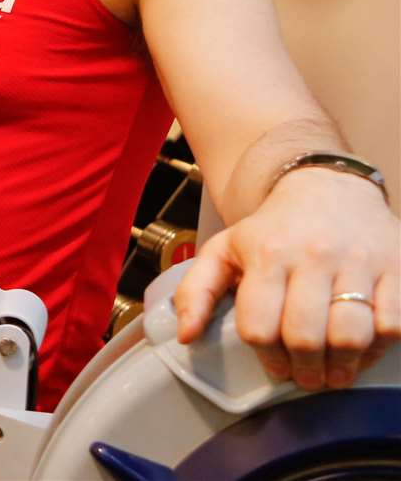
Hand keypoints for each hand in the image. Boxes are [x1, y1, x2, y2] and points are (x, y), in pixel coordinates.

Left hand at [174, 169, 399, 389]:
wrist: (327, 187)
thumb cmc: (272, 230)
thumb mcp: (223, 249)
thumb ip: (195, 291)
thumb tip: (185, 337)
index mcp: (267, 253)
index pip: (259, 325)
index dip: (266, 357)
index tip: (274, 367)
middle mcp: (313, 256)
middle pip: (305, 335)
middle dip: (304, 369)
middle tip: (306, 377)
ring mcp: (358, 261)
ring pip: (351, 334)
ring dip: (342, 366)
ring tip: (334, 373)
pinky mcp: (396, 266)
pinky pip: (392, 324)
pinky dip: (377, 348)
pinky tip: (362, 351)